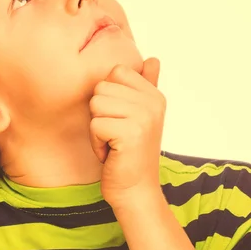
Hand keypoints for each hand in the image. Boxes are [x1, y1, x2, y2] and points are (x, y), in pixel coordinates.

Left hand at [89, 57, 165, 207]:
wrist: (135, 191)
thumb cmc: (130, 155)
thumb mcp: (139, 118)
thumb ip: (145, 87)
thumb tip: (153, 58)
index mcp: (155, 95)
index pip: (116, 72)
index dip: (109, 98)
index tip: (121, 121)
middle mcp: (154, 102)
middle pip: (102, 87)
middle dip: (100, 114)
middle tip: (116, 135)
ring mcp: (144, 116)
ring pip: (96, 104)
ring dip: (98, 128)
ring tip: (114, 143)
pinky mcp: (131, 132)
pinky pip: (95, 124)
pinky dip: (97, 142)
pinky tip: (112, 153)